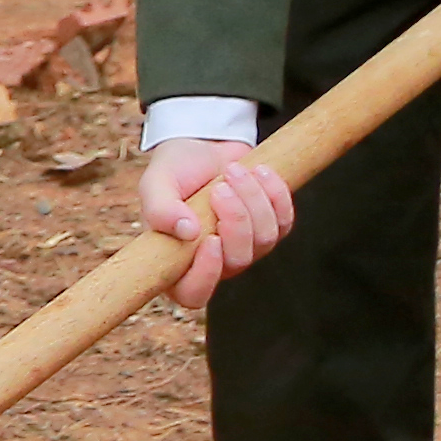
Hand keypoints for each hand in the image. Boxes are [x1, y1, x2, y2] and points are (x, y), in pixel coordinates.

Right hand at [138, 137, 293, 307]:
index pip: (194, 294)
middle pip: (238, 261)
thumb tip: (186, 232)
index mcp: (178, 262)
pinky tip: (259, 171)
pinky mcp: (270, 229)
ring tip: (233, 170)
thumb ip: (159, 209)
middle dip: (236, 220)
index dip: (206, 274)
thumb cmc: (174, 171)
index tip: (211, 239)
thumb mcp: (156, 184)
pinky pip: (284, 221)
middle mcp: (214, 263)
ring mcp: (246, 249)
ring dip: (252, 199)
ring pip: (264, 239)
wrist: (201, 146)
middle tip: (219, 188)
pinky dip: (274, 193)